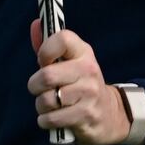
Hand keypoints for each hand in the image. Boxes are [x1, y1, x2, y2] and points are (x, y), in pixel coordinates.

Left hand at [27, 19, 131, 144]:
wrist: (110, 113)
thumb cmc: (80, 84)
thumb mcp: (69, 62)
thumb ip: (49, 45)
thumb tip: (35, 24)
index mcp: (83, 52)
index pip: (62, 39)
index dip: (45, 50)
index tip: (43, 61)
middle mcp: (88, 70)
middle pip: (47, 76)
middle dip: (34, 85)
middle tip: (39, 88)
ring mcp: (89, 93)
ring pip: (47, 100)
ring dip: (41, 106)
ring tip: (50, 105)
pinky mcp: (86, 115)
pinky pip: (52, 119)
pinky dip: (45, 121)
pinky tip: (54, 117)